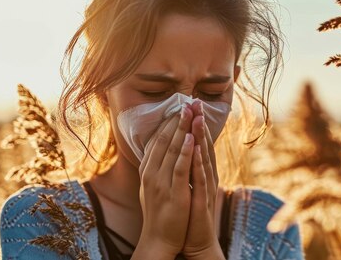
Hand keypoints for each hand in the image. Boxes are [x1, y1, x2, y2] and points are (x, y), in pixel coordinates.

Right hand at [133, 104, 194, 258]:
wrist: (159, 240)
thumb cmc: (159, 213)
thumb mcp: (154, 186)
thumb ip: (157, 167)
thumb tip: (161, 149)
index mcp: (148, 170)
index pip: (158, 140)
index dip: (169, 122)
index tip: (179, 106)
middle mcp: (151, 173)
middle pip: (165, 140)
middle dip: (177, 119)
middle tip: (188, 101)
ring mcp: (161, 182)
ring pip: (173, 150)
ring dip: (183, 129)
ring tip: (191, 111)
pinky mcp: (174, 193)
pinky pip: (180, 168)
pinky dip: (186, 151)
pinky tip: (192, 138)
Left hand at [182, 101, 223, 258]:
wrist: (194, 240)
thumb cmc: (189, 213)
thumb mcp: (185, 186)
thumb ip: (185, 168)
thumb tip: (179, 151)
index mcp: (199, 172)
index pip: (198, 143)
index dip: (194, 124)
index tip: (190, 104)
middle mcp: (205, 176)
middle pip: (203, 145)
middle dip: (199, 123)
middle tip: (197, 102)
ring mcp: (205, 188)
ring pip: (204, 158)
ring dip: (201, 138)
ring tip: (198, 118)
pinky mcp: (202, 200)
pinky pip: (200, 178)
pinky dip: (199, 162)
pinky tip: (197, 149)